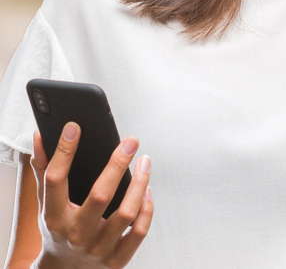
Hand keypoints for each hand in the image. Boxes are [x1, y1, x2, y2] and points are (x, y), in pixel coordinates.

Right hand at [30, 123, 153, 267]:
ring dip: (140, 183)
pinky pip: (139, 231)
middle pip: (100, 195)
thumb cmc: (57, 230)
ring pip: (126, 213)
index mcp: (54, 217)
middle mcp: (76, 234)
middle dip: (117, 164)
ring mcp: (98, 248)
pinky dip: (147, 209)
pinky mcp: (117, 259)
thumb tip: (40, 137)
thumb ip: (44, 170)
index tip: (75, 127)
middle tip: (131, 141)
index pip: (56, 180)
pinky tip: (148, 190)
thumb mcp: (45, 203)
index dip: (64, 151)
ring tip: (145, 162)